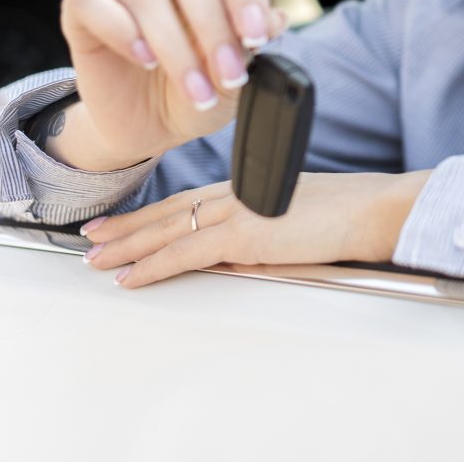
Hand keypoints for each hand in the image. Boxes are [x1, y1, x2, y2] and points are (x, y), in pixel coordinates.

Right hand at [56, 0, 287, 169]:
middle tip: (230, 74)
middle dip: (213, 25)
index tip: (257, 36)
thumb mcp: (237, 72)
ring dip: (175, 47)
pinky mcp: (81, 3)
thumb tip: (277, 18)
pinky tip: (145, 59)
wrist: (151, 123)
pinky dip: (122, 32)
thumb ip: (255, 43)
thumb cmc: (201, 83)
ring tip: (196, 89)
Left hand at [80, 172, 431, 287]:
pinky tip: (130, 277)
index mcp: (249, 186)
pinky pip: (185, 253)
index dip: (152, 213)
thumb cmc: (349, 213)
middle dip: (126, 227)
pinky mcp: (244, 234)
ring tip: (95, 259)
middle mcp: (236, 193)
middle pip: (168, 211)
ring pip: (167, 230)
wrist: (371, 208)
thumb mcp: (296, 215)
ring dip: (127, 246)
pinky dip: (153, 265)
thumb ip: (264, 227)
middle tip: (91, 238)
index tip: (124, 223)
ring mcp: (238, 211)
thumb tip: (240, 253)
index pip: (187, 200)